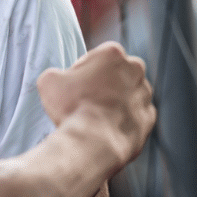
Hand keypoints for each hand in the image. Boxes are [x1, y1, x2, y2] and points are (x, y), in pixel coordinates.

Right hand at [37, 41, 155, 165]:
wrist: (92, 142)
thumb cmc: (71, 107)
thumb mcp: (48, 80)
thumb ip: (57, 73)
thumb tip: (59, 78)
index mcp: (112, 53)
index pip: (98, 55)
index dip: (84, 68)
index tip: (75, 82)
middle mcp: (135, 70)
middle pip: (119, 71)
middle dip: (106, 80)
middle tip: (86, 96)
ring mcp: (145, 95)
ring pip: (130, 92)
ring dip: (116, 99)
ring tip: (95, 115)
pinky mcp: (149, 117)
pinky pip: (135, 114)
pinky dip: (124, 118)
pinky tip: (106, 126)